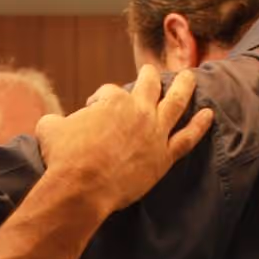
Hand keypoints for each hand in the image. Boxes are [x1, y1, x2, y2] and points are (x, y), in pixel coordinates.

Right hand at [34, 65, 213, 214]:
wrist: (82, 187)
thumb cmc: (64, 157)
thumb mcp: (50, 129)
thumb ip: (55, 121)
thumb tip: (53, 122)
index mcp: (113, 101)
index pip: (110, 92)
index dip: (100, 99)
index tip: (93, 108)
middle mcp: (138, 111)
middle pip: (149, 86)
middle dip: (150, 76)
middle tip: (152, 71)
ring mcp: (154, 133)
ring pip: (175, 104)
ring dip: (184, 87)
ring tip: (190, 76)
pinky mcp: (163, 157)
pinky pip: (187, 138)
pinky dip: (199, 126)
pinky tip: (209, 114)